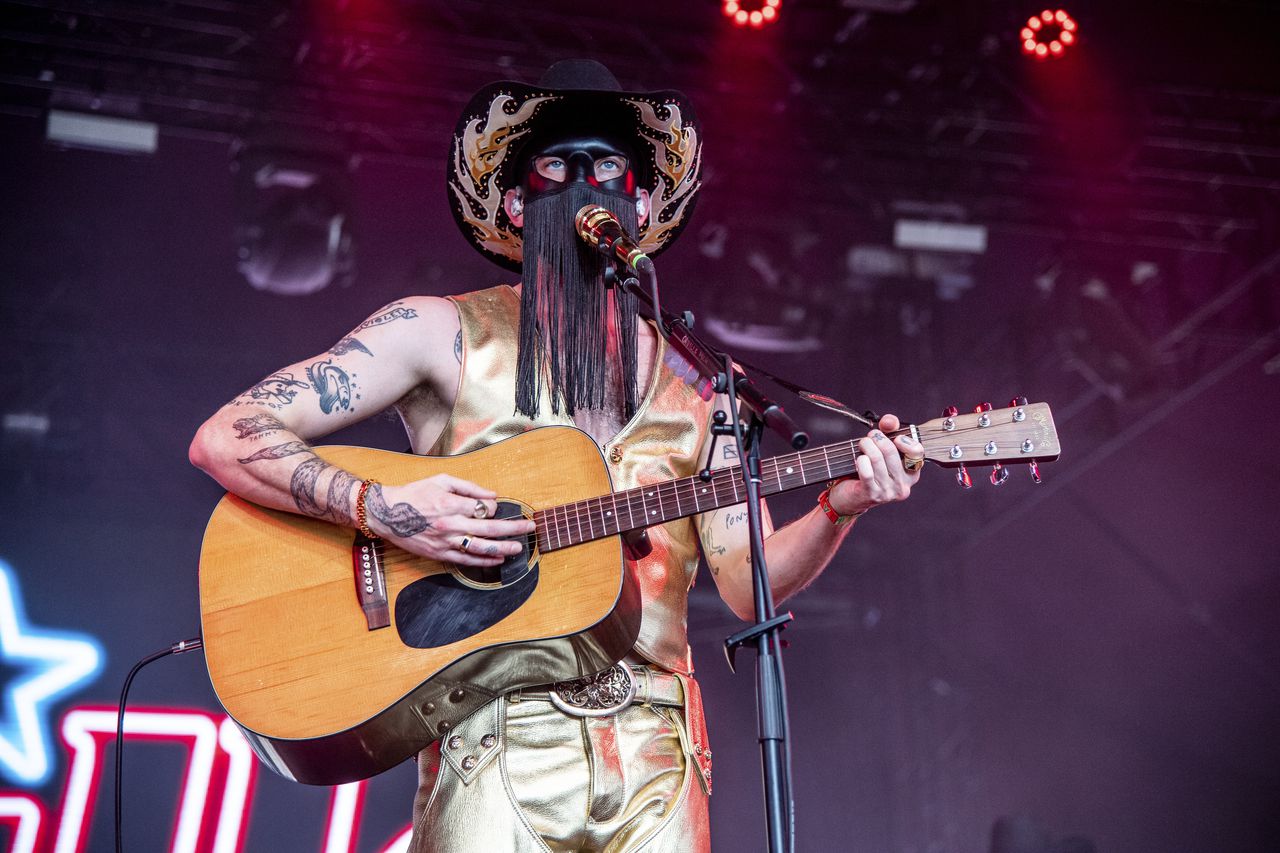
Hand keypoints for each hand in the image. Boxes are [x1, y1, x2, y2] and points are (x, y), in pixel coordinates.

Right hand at [364, 474, 533, 565]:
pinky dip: (483, 561)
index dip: (495, 508)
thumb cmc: (414, 494)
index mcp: (451, 504)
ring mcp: (445, 542)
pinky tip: (497, 560)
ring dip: (503, 549)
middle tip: (530, 528)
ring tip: (518, 548)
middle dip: (513, 529)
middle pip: (490, 529)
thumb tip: (493, 495)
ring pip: (481, 548)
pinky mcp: (439, 554)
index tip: (496, 508)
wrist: (387, 513)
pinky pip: (466, 559)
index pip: (485, 508)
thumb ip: (469, 487)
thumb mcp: (441, 481)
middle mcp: (450, 524)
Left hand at [827, 414, 922, 516]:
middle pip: (891, 452)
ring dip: (866, 446)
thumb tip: (889, 420)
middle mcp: (903, 485)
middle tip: (870, 436)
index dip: (905, 440)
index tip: (895, 437)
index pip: (917, 452)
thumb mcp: (884, 451)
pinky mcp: (872, 494)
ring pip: (876, 459)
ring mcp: (888, 492)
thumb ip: (890, 431)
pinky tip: (858, 459)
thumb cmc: (871, 471)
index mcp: (912, 474)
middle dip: (877, 438)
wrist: (852, 497)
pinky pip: (866, 471)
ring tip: (862, 444)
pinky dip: (860, 460)